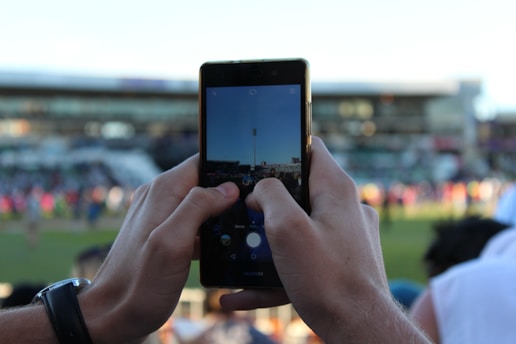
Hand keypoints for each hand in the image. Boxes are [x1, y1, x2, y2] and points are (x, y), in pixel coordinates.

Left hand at [79, 155, 239, 343]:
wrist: (112, 315)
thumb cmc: (139, 284)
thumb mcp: (172, 243)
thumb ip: (198, 208)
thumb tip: (228, 188)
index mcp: (162, 191)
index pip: (201, 162)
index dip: (227, 169)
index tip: (249, 183)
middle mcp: (159, 196)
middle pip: (202, 181)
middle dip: (227, 193)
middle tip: (248, 211)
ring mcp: (159, 215)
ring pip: (199, 202)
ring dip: (218, 213)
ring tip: (237, 229)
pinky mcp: (161, 233)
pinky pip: (191, 221)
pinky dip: (207, 229)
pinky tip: (218, 246)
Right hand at [221, 137, 428, 342]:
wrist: (359, 329)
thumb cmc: (327, 279)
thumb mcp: (287, 228)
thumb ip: (270, 195)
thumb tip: (260, 191)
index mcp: (335, 189)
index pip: (311, 148)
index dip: (283, 148)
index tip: (258, 160)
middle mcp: (345, 207)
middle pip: (300, 189)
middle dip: (268, 202)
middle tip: (243, 212)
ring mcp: (346, 235)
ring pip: (299, 227)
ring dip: (268, 242)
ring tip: (239, 257)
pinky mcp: (341, 260)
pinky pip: (304, 257)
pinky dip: (276, 271)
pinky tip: (242, 293)